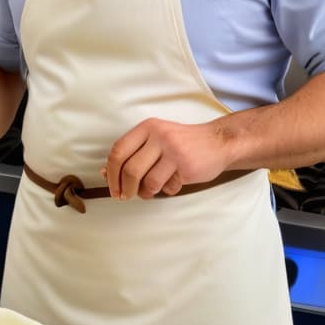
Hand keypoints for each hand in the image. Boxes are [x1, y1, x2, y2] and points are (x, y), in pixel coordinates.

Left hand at [104, 117, 231, 199]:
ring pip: (147, 181)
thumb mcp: (155, 141)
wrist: (218, 142)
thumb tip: (106, 172)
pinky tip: (171, 184)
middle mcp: (158, 136)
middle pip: (130, 169)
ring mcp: (173, 150)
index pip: (119, 151)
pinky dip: (165, 191)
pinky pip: (166, 187)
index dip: (111, 173)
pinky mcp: (185, 166)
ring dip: (145, 193)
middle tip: (125, 196)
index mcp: (147, 127)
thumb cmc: (182, 144)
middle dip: (125, 188)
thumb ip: (132, 153)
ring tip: (148, 192)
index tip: (112, 187)